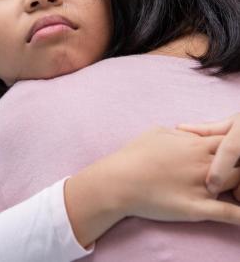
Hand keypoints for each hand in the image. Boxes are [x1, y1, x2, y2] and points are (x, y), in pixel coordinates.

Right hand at [112, 127, 239, 223]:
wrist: (120, 180)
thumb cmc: (135, 154)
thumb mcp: (157, 132)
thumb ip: (182, 133)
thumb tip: (192, 135)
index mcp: (196, 145)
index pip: (231, 142)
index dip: (234, 148)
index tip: (229, 154)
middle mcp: (204, 164)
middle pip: (239, 164)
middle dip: (239, 167)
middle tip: (232, 174)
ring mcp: (203, 187)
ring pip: (239, 186)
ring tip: (237, 192)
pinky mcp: (198, 209)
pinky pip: (230, 214)